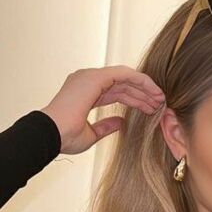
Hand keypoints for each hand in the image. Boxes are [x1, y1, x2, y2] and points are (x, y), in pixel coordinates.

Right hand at [39, 65, 165, 154]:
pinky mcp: (95, 78)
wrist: (51, 134)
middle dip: (142, 93)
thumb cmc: (65, 137)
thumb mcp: (91, 133)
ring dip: (144, 87)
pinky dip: (140, 80)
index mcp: (86, 93)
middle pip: (122, 85)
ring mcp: (90, 77)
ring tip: (160, 98)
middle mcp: (87, 81)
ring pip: (125, 78)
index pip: (116, 92)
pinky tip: (153, 89)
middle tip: (160, 103)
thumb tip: (120, 123)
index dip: (134, 99)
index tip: (150, 108)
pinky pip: (124, 74)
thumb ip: (106, 126)